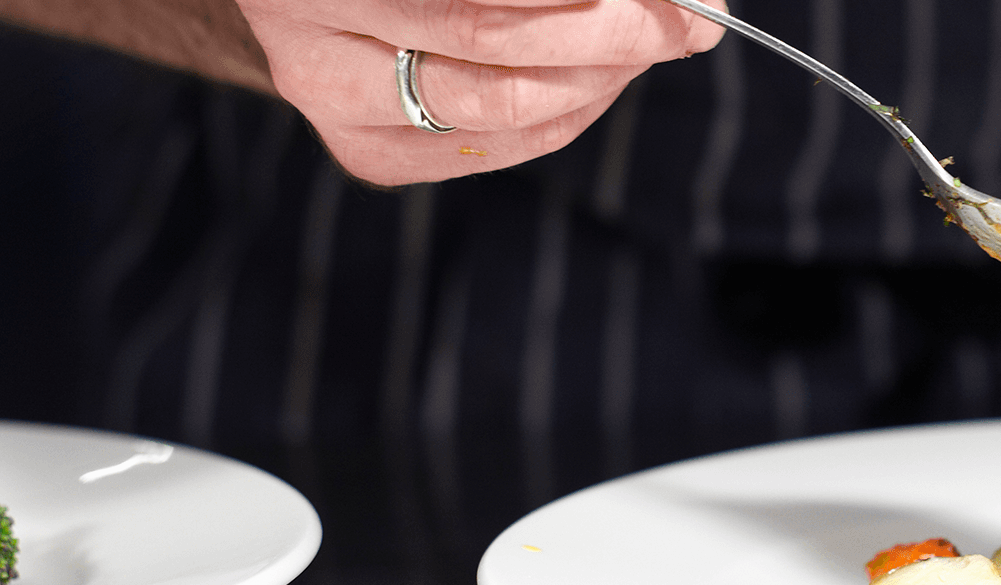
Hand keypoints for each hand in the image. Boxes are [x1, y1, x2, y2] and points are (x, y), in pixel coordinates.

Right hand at [240, 0, 725, 184]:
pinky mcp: (365, 153)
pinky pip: (495, 147)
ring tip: (648, 38)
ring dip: (602, 76)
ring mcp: (330, 104)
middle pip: (496, 57)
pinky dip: (568, 109)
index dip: (597, 1)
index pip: (483, 7)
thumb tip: (693, 1)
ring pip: (504, 114)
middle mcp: (307, 31)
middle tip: (682, 19)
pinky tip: (599, 72)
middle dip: (614, 37)